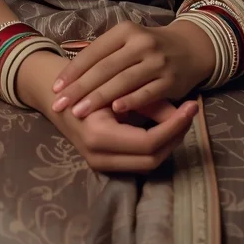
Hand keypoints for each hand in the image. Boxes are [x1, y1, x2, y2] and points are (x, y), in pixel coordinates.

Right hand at [16, 49, 197, 173]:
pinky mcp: (102, 161)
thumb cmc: (81, 81)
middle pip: (150, 159)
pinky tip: (166, 125)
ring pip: (146, 163)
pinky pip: (136, 159)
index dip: (174, 128)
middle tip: (191, 112)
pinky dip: (154, 145)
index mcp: (99, 135)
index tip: (191, 107)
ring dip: (167, 142)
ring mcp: (98, 162)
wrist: (51, 90)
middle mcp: (98, 155)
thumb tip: (182, 114)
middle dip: (175, 137)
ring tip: (183, 118)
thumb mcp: (114, 87)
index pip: (148, 143)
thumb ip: (147, 102)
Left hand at [48, 20, 214, 118]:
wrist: (190, 48)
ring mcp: (156, 61)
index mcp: (125, 31)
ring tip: (79, 112)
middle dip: (79, 88)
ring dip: (99, 98)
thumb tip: (68, 71)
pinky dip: (130, 101)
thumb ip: (103, 54)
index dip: (73, 71)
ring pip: (122, 81)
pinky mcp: (170, 79)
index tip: (55, 88)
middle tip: (60, 104)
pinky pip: (147, 92)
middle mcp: (141, 43)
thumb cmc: (149, 48)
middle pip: (104, 68)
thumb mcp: (126, 41)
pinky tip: (115, 111)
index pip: (94, 52)